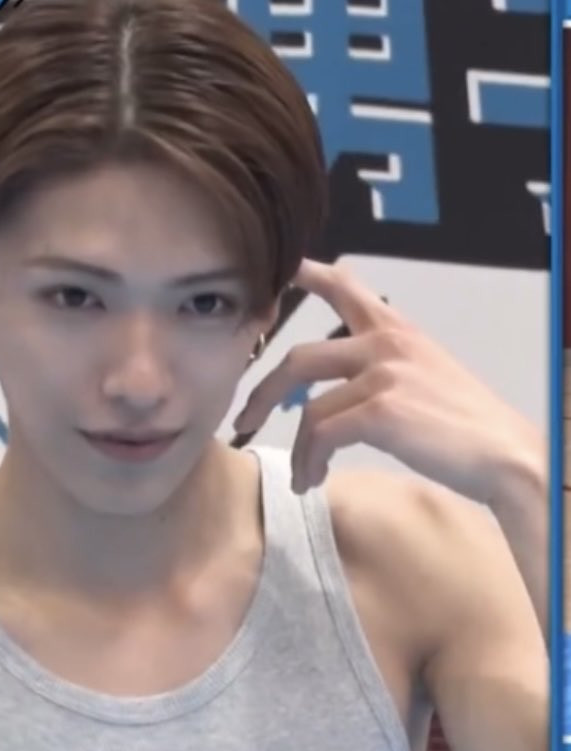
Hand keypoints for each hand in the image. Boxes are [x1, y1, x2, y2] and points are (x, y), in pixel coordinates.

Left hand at [234, 259, 542, 504]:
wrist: (504, 454)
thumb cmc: (464, 421)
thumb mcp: (427, 370)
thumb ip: (387, 358)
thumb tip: (349, 364)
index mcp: (396, 330)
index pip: (343, 287)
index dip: (305, 274)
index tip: (278, 271)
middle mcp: (385, 343)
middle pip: (298, 359)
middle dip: (263, 392)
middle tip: (246, 418)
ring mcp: (382, 374)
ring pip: (308, 409)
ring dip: (297, 449)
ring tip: (301, 475)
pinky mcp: (380, 411)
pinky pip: (322, 435)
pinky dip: (310, 462)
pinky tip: (313, 480)